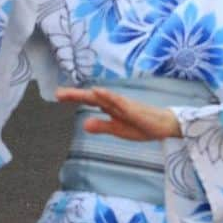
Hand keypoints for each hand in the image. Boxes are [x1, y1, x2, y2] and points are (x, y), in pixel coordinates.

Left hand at [56, 86, 182, 141]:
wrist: (164, 126)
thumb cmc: (142, 126)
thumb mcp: (118, 130)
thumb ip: (102, 126)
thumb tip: (83, 124)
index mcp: (110, 108)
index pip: (90, 101)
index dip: (74, 98)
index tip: (58, 96)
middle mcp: (115, 103)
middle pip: (92, 97)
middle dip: (76, 95)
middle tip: (58, 93)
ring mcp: (124, 105)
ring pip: (103, 97)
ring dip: (88, 94)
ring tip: (72, 93)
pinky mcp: (133, 109)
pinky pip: (119, 101)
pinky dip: (108, 96)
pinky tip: (98, 92)